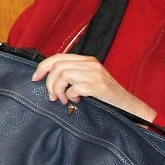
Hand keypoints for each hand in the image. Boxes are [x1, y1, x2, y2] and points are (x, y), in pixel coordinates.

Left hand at [32, 53, 156, 120]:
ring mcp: (95, 74)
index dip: (42, 67)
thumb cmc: (106, 97)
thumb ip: (72, 75)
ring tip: (63, 100)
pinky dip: (70, 96)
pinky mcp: (99, 86)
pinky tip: (76, 101)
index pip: (57, 57)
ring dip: (58, 90)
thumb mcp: (88, 80)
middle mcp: (90, 64)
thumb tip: (48, 79)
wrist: (130, 107)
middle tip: (52, 96)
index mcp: (86, 60)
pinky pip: (74, 88)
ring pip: (63, 75)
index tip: (35, 79)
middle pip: (57, 66)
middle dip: (49, 82)